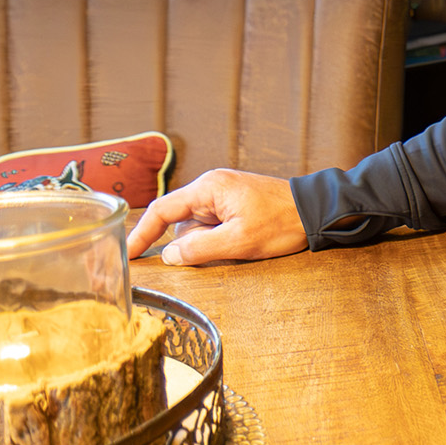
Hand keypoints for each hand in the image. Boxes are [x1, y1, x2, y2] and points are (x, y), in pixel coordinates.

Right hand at [126, 169, 309, 266]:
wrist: (318, 211)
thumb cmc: (283, 222)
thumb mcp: (240, 242)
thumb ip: (200, 249)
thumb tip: (171, 256)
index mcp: (208, 188)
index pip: (161, 210)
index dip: (141, 233)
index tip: (127, 253)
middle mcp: (211, 188)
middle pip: (180, 222)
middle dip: (192, 244)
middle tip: (218, 248)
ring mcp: (223, 196)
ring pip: (197, 229)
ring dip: (210, 243)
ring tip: (243, 241)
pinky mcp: (234, 206)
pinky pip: (213, 227)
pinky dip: (220, 240)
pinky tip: (243, 241)